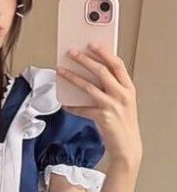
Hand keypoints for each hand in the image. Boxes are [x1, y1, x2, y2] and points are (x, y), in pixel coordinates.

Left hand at [57, 44, 142, 166]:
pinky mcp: (102, 117)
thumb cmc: (123, 124)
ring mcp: (113, 106)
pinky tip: (65, 104)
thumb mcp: (123, 102)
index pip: (117, 64)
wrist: (128, 148)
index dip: (104, 52)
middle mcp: (122, 95)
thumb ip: (112, 88)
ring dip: (73, 77)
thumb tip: (91, 75)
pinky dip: (72, 106)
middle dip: (85, 59)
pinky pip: (82, 109)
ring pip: (89, 86)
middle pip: (102, 71)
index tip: (92, 44)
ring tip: (62, 70)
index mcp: (129, 88)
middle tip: (72, 52)